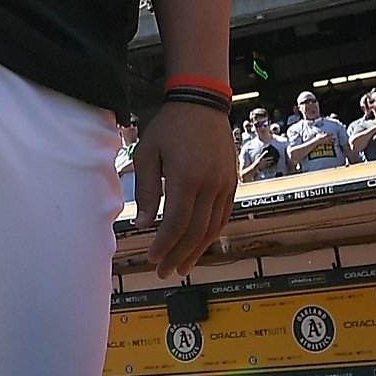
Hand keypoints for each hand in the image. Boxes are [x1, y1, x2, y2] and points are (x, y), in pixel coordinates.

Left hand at [134, 101, 237, 277]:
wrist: (202, 103)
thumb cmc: (170, 126)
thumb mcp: (148, 153)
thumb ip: (146, 190)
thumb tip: (143, 223)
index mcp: (187, 178)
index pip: (177, 223)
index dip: (164, 245)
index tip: (152, 257)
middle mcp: (211, 185)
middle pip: (196, 231)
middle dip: (179, 255)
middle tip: (165, 272)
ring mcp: (225, 184)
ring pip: (213, 227)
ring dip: (198, 250)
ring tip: (183, 267)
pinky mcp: (232, 182)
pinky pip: (224, 215)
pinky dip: (211, 234)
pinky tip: (200, 244)